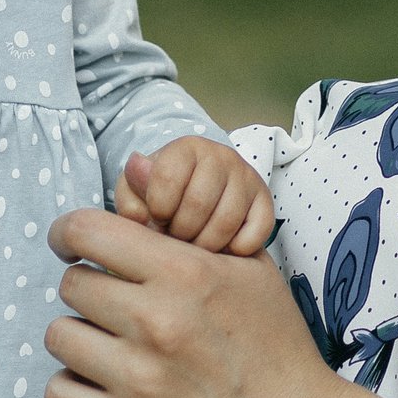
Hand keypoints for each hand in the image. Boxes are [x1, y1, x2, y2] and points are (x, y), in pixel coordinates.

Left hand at [44, 207, 371, 397]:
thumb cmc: (275, 344)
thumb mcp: (247, 269)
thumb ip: (187, 226)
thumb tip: (132, 169)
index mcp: (184, 272)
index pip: (87, 231)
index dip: (69, 234)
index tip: (71, 245)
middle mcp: (156, 320)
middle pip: (72, 283)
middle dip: (89, 289)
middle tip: (115, 305)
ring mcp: (139, 377)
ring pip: (59, 335)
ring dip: (80, 337)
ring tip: (111, 346)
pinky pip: (58, 393)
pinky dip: (73, 388)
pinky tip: (102, 384)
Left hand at [117, 139, 272, 254]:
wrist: (202, 194)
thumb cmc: (164, 194)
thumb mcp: (138, 191)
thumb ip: (131, 199)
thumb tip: (139, 214)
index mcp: (186, 147)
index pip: (167, 178)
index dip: (158, 208)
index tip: (157, 218)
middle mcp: (221, 156)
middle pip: (198, 204)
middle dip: (180, 231)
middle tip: (175, 237)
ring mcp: (247, 178)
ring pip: (225, 223)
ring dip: (204, 246)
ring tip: (194, 246)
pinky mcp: (266, 202)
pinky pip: (254, 236)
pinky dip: (235, 250)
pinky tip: (221, 248)